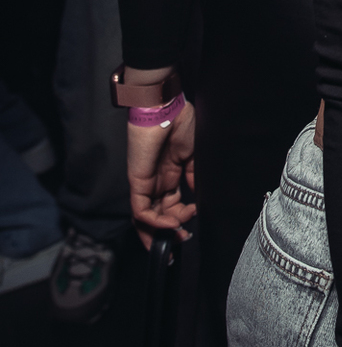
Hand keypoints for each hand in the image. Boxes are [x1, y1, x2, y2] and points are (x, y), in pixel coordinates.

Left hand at [126, 96, 196, 246]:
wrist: (165, 108)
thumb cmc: (180, 123)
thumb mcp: (193, 153)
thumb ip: (193, 175)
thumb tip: (198, 194)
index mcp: (169, 174)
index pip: (170, 204)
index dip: (181, 217)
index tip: (194, 221)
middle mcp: (156, 181)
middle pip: (157, 215)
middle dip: (169, 231)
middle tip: (183, 238)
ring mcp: (145, 182)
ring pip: (145, 218)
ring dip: (160, 232)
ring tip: (177, 235)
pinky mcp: (137, 181)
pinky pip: (141, 209)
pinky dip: (155, 221)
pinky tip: (172, 222)